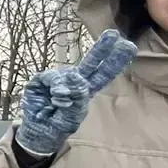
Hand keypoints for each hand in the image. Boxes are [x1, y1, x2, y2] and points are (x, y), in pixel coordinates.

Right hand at [14, 30, 136, 157]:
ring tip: (63, 100)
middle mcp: (73, 81)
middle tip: (114, 34)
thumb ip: (77, 99)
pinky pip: (51, 78)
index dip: (115, 61)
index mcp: (85, 90)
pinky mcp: (40, 81)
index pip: (103, 74)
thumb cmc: (57, 125)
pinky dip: (56, 86)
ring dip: (68, 87)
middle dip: (101, 49)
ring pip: (68, 74)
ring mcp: (57, 80)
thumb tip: (75, 76)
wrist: (38, 133)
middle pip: (90, 62)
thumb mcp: (72, 117)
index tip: (129, 46)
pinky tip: (57, 95)